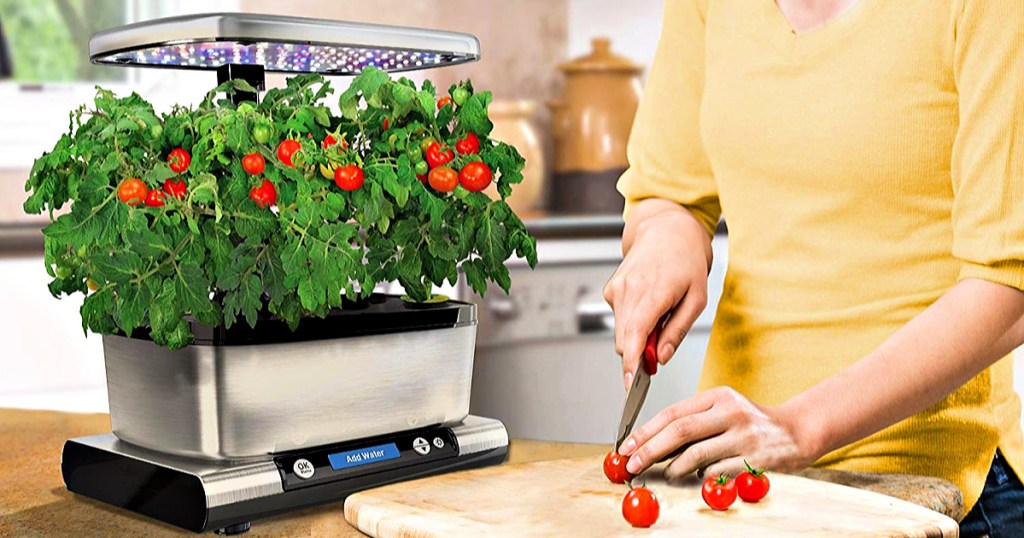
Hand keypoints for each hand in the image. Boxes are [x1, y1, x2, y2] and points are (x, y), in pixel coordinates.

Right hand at [604, 204, 711, 389]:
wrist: (667, 229)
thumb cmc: (687, 260)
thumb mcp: (697, 298)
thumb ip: (678, 331)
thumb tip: (660, 356)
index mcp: (653, 292)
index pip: (633, 336)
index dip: (630, 364)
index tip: (630, 384)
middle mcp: (629, 290)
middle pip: (624, 339)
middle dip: (638, 352)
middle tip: (659, 349)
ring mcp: (616, 289)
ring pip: (620, 331)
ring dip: (637, 335)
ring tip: (660, 316)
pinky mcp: (611, 289)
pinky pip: (619, 318)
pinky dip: (632, 321)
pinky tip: (648, 305)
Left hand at [618, 387, 821, 478]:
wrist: (797, 431)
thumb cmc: (751, 423)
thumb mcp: (722, 410)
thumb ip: (692, 421)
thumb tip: (649, 442)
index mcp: (717, 396)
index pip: (672, 412)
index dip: (645, 431)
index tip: (626, 445)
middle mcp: (731, 412)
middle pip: (680, 431)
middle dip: (649, 450)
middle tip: (633, 464)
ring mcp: (744, 436)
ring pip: (696, 454)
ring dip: (672, 467)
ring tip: (663, 473)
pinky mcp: (755, 459)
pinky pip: (717, 472)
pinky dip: (700, 477)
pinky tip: (695, 478)